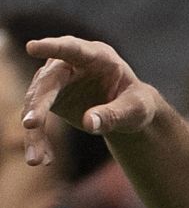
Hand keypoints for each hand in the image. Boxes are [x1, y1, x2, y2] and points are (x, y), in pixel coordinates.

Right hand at [19, 36, 168, 166]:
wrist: (129, 112)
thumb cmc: (137, 104)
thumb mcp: (135, 110)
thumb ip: (115, 114)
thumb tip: (90, 123)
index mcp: (98, 57)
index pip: (73, 49)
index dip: (53, 47)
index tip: (33, 47)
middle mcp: (71, 63)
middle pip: (49, 81)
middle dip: (39, 103)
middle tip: (31, 125)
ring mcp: (57, 79)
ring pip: (37, 102)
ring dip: (34, 130)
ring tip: (37, 159)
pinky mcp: (49, 97)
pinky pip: (37, 117)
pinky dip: (38, 138)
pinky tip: (43, 159)